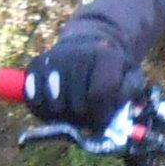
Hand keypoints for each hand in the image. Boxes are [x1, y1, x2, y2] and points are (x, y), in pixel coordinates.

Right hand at [22, 30, 143, 129]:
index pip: (99, 95)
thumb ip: (129, 94)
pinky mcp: (34, 67)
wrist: (86, 45)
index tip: (104, 120)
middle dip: (85, 117)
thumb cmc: (110, 69)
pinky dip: (44, 112)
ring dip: (65, 117)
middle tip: (89, 112)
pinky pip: (34, 102)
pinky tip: (58, 106)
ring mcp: (51, 60)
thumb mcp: (130, 76)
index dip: (102, 115)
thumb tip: (113, 117)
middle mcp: (75, 53)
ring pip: (55, 107)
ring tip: (75, 108)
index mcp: (104, 54)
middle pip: (77, 106)